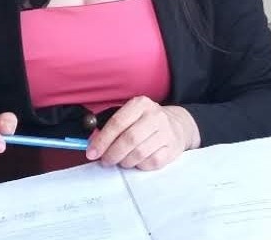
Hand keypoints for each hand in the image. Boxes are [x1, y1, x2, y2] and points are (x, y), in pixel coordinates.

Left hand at [85, 97, 199, 170]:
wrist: (178, 125)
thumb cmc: (145, 122)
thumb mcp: (130, 115)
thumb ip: (110, 126)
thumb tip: (92, 143)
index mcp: (140, 104)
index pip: (117, 123)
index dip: (102, 140)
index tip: (92, 153)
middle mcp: (155, 116)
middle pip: (129, 139)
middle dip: (112, 153)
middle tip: (105, 161)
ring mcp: (166, 133)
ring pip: (139, 153)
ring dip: (125, 161)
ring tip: (120, 161)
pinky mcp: (173, 149)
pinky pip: (152, 163)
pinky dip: (140, 166)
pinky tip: (136, 162)